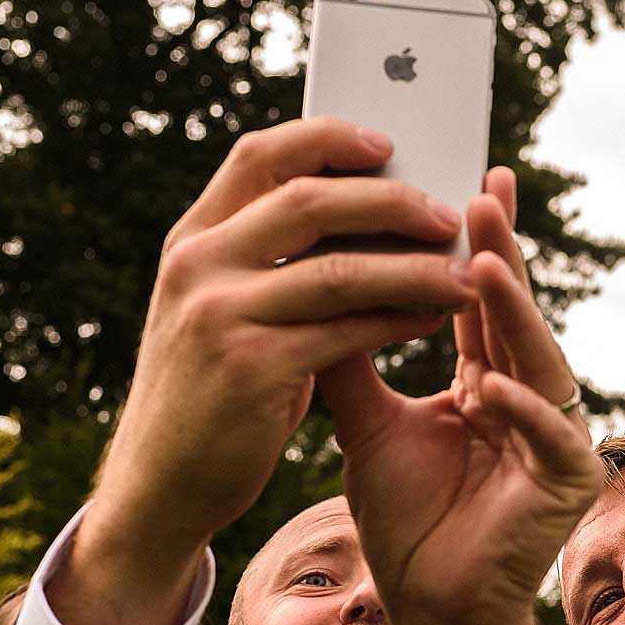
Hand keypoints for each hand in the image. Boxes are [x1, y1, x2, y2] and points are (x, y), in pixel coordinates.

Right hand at [61, 118, 473, 624]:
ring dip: (412, 267)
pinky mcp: (252, 371)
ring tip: (464, 273)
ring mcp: (221, 317)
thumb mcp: (217, 311)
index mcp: (192, 240)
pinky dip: (398, 321)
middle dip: (389, 202)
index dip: (327, 140)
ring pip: (339, 270)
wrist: (160, 484)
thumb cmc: (209, 394)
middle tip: (446, 214)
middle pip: (309, 201)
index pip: (261, 157)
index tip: (386, 145)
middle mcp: (199, 266)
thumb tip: (359, 218)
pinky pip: (346, 333)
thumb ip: (264, 263)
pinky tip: (434, 319)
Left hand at [319, 195, 601, 624]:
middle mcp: (530, 402)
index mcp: (488, 383)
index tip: (469, 178)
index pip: (481, 302)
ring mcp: (556, 441)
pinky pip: (550, 439)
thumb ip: (350, 356)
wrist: (425, 607)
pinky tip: (485, 386)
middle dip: (499, 256)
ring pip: (541, 365)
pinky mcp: (568, 486)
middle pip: (514, 318)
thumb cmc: (406, 521)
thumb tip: (312, 279)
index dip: (478, 242)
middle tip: (482, 193)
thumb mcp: (366, 423)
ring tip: (483, 267)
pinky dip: (520, 412)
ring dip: (513, 317)